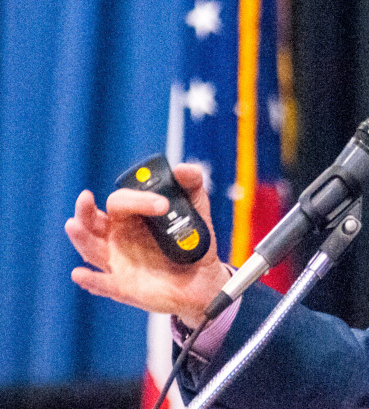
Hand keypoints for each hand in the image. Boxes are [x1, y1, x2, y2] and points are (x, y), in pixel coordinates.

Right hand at [65, 163, 230, 327]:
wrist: (206, 278)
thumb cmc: (192, 241)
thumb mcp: (196, 209)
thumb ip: (192, 184)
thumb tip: (182, 169)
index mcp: (130, 218)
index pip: (120, 202)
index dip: (138, 199)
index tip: (162, 204)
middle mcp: (117, 239)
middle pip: (92, 223)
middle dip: (85, 210)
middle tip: (86, 197)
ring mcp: (118, 264)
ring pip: (92, 250)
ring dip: (81, 238)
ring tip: (72, 225)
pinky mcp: (125, 288)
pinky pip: (105, 285)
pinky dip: (91, 280)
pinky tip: (80, 274)